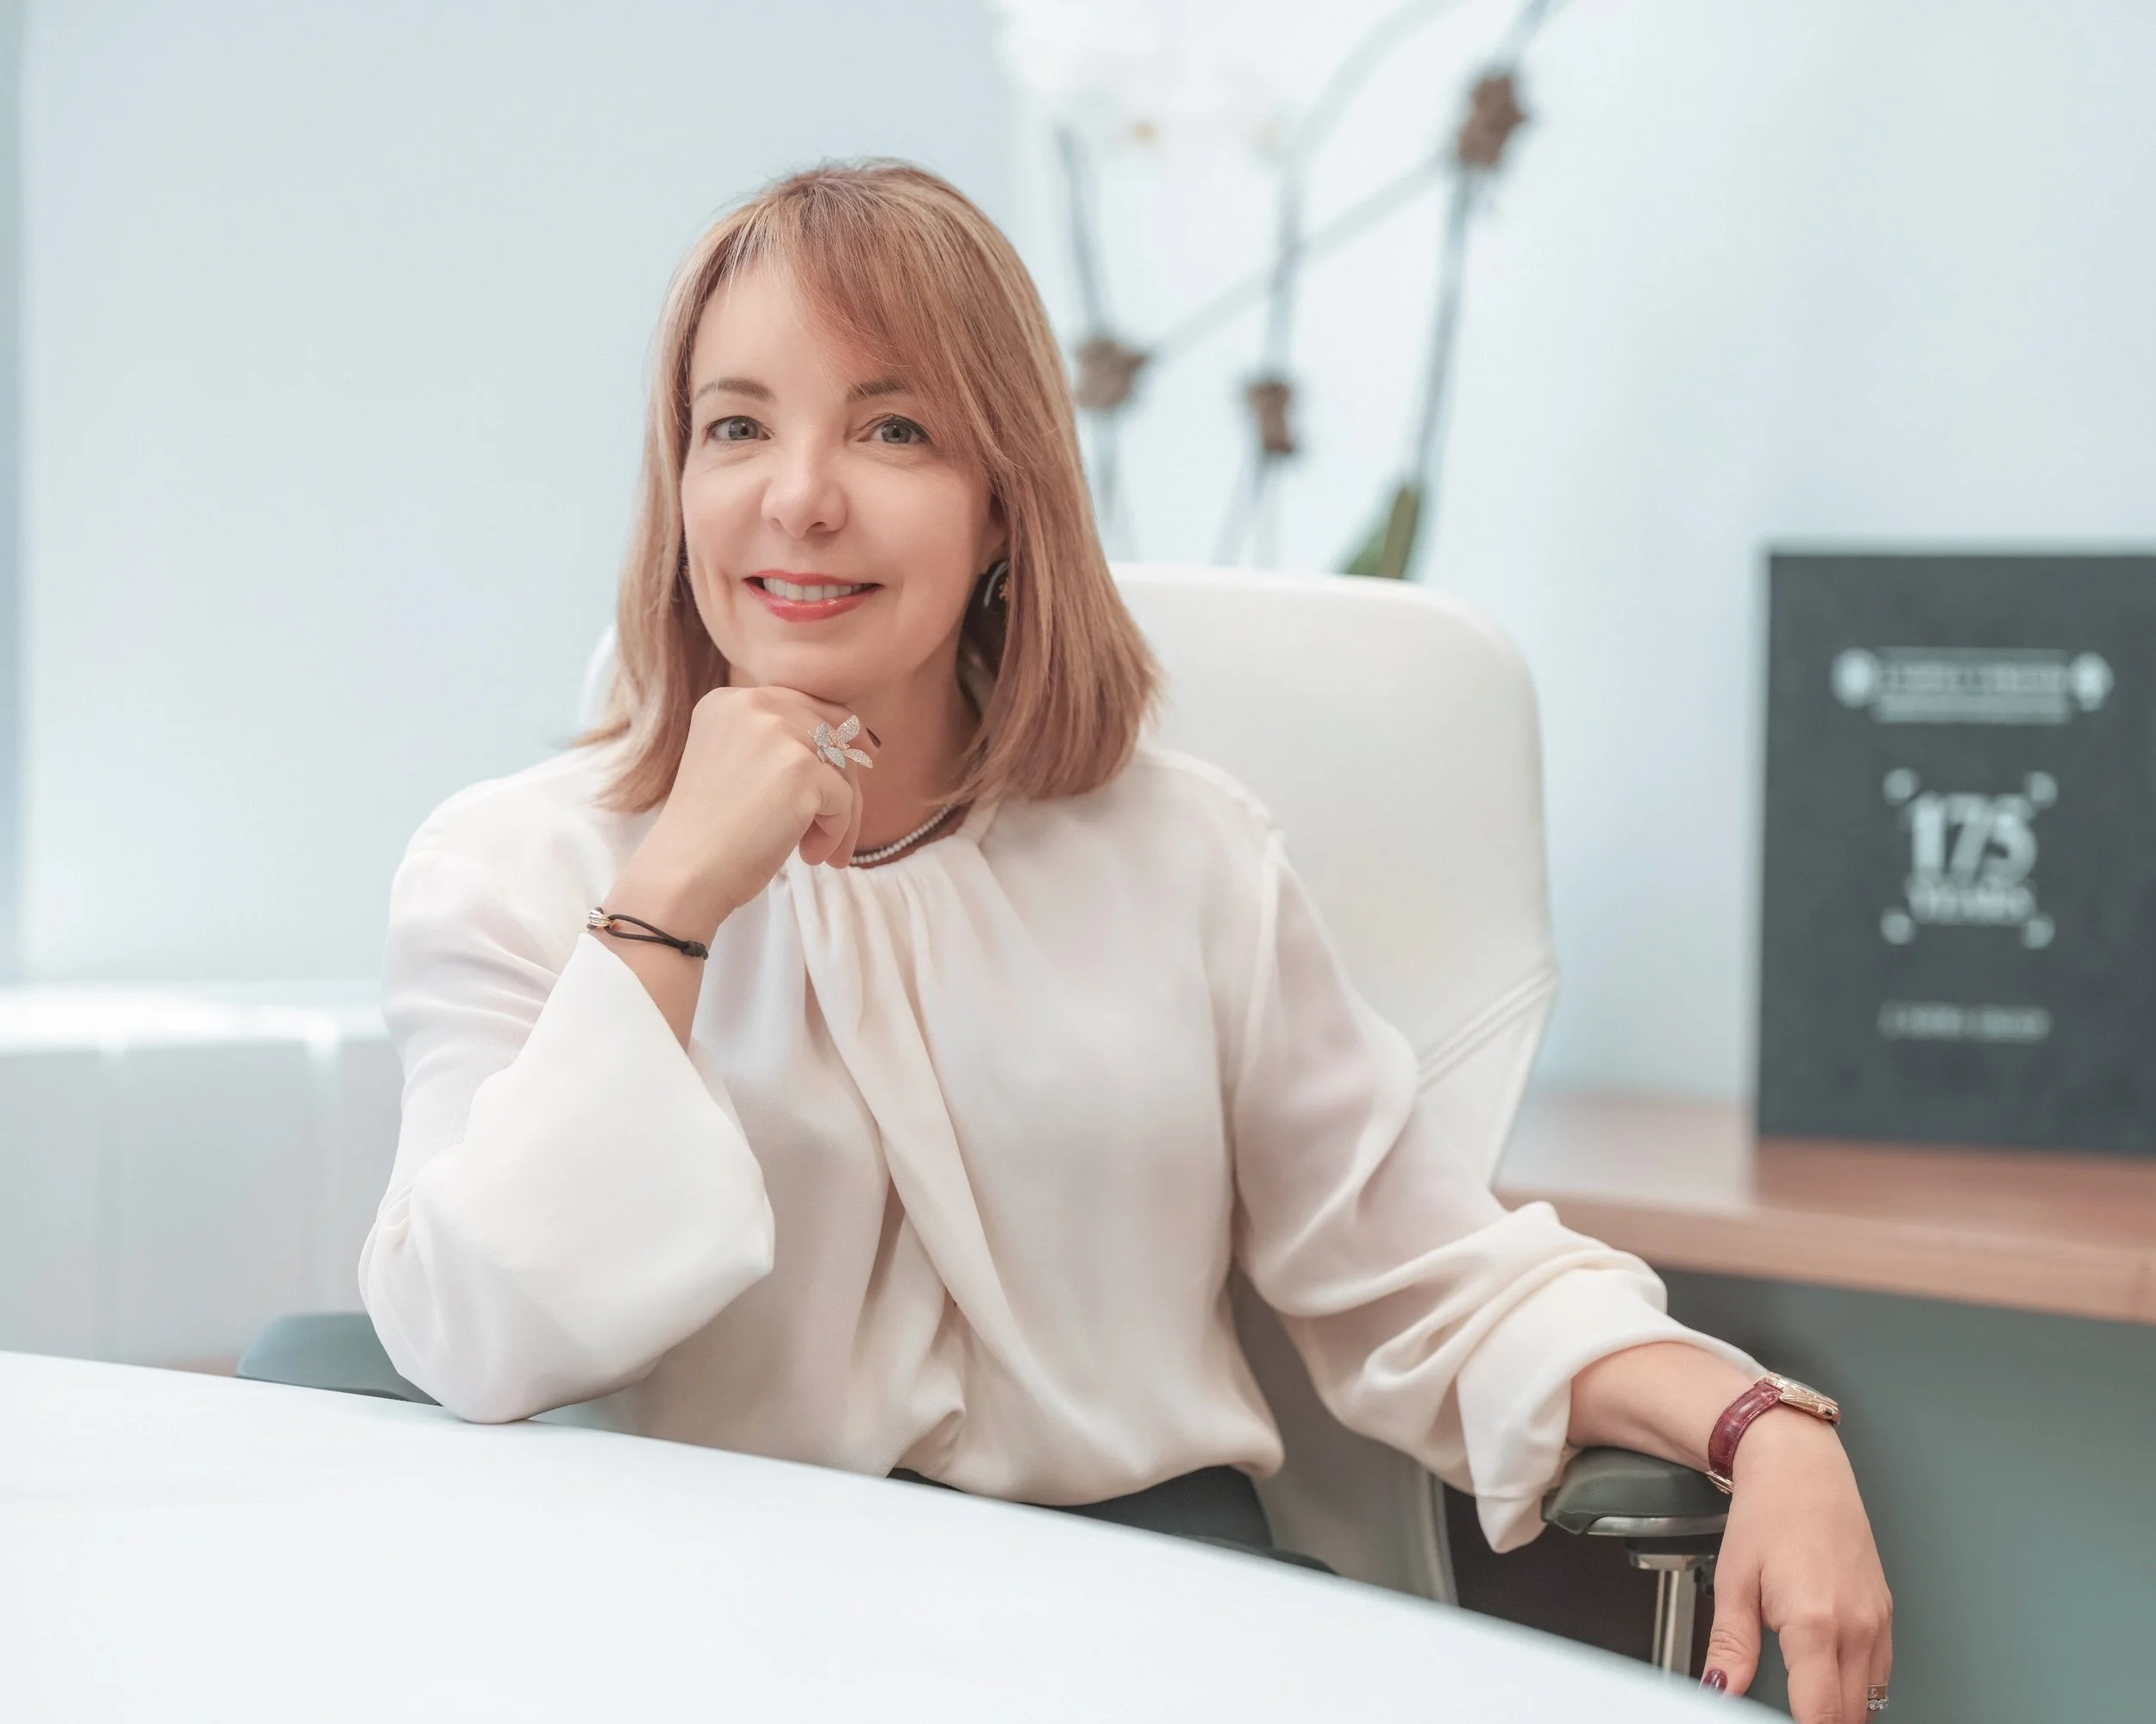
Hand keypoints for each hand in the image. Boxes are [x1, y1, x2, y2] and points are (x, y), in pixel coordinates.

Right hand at [615, 684, 878, 938]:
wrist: (684, 872)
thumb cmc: (710, 835)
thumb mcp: (736, 766)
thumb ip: (781, 744)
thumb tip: (861, 741)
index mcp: (729, 701)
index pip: (807, 706)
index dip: (839, 736)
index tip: (860, 761)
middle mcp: (752, 704)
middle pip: (832, 733)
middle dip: (845, 783)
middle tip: (838, 828)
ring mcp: (777, 732)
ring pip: (843, 769)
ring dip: (840, 816)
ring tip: (816, 850)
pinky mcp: (800, 768)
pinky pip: (845, 799)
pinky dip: (836, 833)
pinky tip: (808, 855)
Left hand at [1705, 1409, 1892, 1720]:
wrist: (1802, 1467)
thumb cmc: (1769, 1512)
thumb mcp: (1733, 1579)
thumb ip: (1731, 1646)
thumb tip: (1719, 1689)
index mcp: (1815, 1622)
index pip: (1819, 1714)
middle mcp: (1856, 1626)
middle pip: (1848, 1715)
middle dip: (1819, 1723)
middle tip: (1788, 1713)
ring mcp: (1876, 1620)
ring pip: (1870, 1699)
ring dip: (1840, 1711)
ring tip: (1805, 1703)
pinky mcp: (1885, 1613)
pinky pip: (1879, 1672)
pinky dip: (1857, 1688)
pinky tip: (1828, 1681)